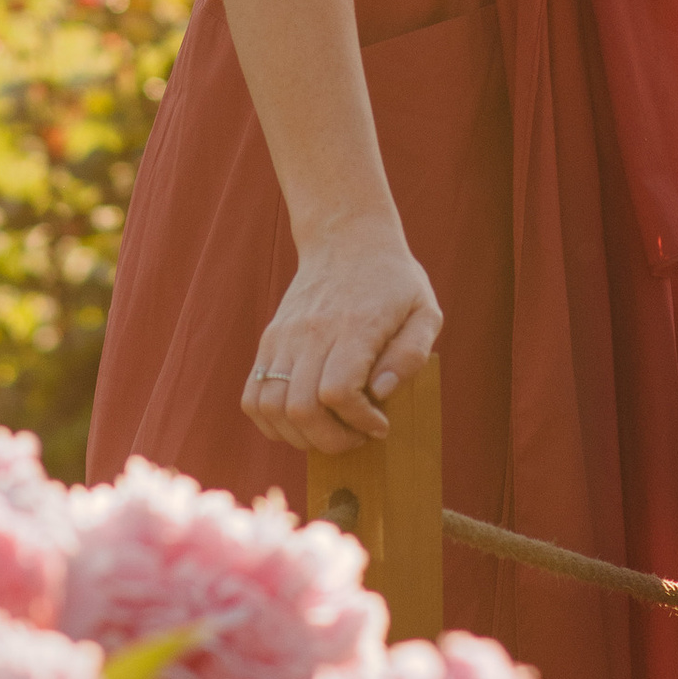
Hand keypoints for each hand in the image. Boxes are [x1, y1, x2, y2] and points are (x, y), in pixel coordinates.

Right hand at [242, 225, 440, 453]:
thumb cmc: (393, 281)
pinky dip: (270, 422)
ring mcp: (285, 336)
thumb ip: (411, 355)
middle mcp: (313, 332)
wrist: (346, 238)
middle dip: (332, 440)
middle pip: (302, 409)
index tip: (380, 423)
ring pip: (271, 407)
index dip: (359, 421)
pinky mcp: (270, 340)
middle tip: (356, 436)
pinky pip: (252, 396)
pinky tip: (299, 421)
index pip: (338, 392)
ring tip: (329, 430)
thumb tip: (381, 393)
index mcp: (354, 326)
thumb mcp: (424, 312)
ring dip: (300, 437)